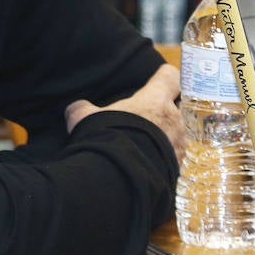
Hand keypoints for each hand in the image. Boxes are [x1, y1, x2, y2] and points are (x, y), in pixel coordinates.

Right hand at [66, 64, 184, 163]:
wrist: (120, 177)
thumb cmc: (107, 138)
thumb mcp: (85, 119)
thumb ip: (83, 109)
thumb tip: (76, 107)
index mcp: (155, 99)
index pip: (170, 77)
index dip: (164, 78)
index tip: (158, 82)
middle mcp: (174, 119)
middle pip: (175, 109)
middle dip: (162, 115)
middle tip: (144, 123)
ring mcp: (179, 145)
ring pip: (176, 136)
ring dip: (164, 140)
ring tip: (143, 150)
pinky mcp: (178, 168)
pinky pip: (173, 160)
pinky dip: (162, 162)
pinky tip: (145, 168)